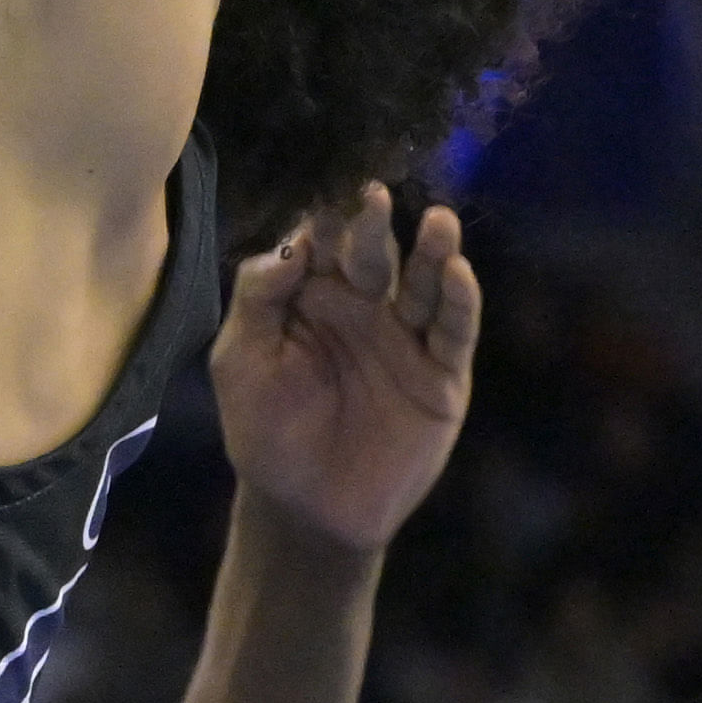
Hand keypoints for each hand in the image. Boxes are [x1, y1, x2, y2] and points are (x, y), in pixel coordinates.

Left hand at [211, 184, 479, 556]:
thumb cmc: (265, 431)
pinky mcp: (442, 376)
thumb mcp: (241, 362)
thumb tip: (291, 243)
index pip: (321, 245)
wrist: (306, 508)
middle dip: (373, 226)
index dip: (323, 220)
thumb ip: (258, 299)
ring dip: (433, 251)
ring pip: (424, 283)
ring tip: (438, 222)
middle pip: (373, 255)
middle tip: (373, 194)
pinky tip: (456, 272)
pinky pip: (454, 331)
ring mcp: (406, 338)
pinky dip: (460, 301)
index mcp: (312, 298)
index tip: (323, 197)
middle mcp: (364, 307)